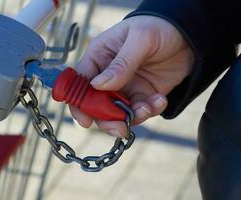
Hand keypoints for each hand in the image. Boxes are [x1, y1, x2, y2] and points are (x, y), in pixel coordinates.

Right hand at [70, 15, 194, 137]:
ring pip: (118, 113)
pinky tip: (160, 100)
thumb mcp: (140, 39)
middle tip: (121, 128)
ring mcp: (125, 87)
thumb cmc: (159, 26)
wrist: (189, 35)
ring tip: (148, 108)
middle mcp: (108, 75)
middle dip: (107, 119)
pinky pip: (141, 111)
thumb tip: (98, 86)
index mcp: (99, 57)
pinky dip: (150, 111)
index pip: (80, 83)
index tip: (86, 120)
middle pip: (96, 105)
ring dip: (132, 117)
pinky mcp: (143, 95)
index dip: (79, 103)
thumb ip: (121, 63)